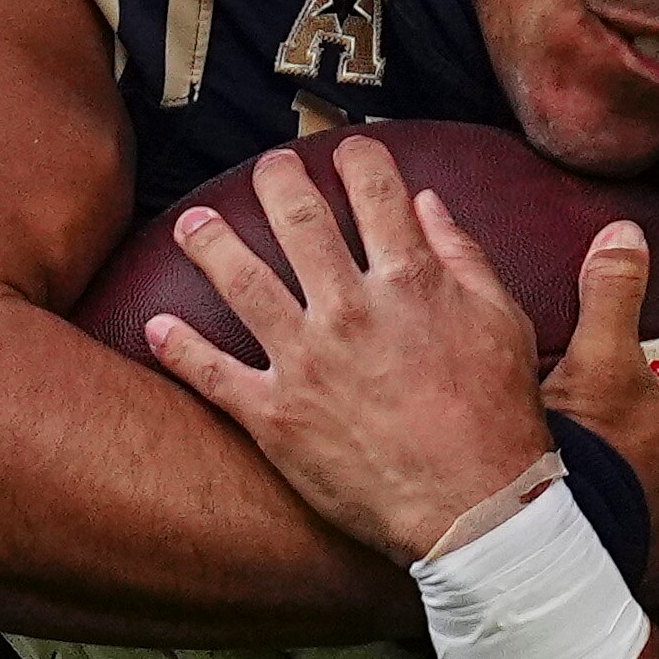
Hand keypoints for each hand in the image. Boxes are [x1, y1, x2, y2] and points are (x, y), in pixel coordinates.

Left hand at [150, 138, 555, 562]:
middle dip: (277, 180)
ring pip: (242, 283)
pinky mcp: (276, 417)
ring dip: (211, 245)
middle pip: (298, 220)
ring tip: (193, 224)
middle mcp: (349, 309)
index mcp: (409, 281)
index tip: (348, 150)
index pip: (375, 191)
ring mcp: (306, 361)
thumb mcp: (502, 321)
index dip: (359, 159)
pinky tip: (157, 327)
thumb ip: (462, 255)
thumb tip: (429, 203)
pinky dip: (180, 349)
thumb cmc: (496, 417)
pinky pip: (213, 375)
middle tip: (267, 167)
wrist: (474, 509)